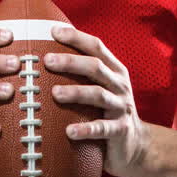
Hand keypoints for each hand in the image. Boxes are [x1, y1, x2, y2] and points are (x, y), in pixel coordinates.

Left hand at [46, 26, 150, 176]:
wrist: (135, 145)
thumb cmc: (105, 110)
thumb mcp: (98, 87)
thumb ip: (79, 72)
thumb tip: (40, 52)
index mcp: (113, 70)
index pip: (96, 47)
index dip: (76, 37)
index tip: (53, 31)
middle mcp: (119, 85)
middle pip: (95, 67)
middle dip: (71, 62)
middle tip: (47, 60)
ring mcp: (121, 107)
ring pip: (98, 95)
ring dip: (76, 92)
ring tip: (54, 93)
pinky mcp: (120, 130)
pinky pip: (102, 129)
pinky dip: (86, 129)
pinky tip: (69, 131)